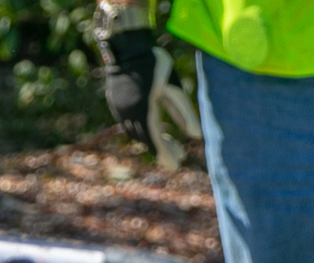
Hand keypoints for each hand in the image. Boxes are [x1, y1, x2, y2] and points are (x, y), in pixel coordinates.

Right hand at [100, 29, 200, 169]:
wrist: (127, 46)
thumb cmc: (155, 64)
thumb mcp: (174, 88)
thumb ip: (185, 114)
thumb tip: (197, 137)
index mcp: (144, 110)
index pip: (155, 140)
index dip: (166, 154)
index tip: (177, 165)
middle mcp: (129, 113)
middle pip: (146, 140)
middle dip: (163, 150)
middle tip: (181, 155)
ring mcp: (120, 109)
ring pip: (137, 134)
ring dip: (153, 142)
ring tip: (171, 144)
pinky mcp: (116, 104)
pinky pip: (129, 126)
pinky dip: (143, 132)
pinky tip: (155, 130)